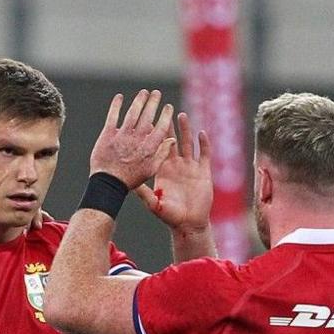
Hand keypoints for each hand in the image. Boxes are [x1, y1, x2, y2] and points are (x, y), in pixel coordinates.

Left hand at [89, 89, 174, 188]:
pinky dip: (116, 105)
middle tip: (156, 93)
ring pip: (132, 113)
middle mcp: (136, 139)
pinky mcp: (108, 134)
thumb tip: (172, 140)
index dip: (166, 115)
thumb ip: (162, 154)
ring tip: (144, 92)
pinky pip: (113, 116)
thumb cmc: (130, 178)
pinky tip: (119, 97)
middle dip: (153, 102)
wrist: (108, 183)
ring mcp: (122, 135)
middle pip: (147, 116)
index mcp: (148, 147)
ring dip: (139, 101)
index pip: (160, 127)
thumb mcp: (151, 170)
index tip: (168, 106)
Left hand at [134, 111, 212, 232]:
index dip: (154, 135)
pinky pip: (204, 154)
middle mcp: (176, 165)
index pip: (157, 148)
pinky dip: (203, 144)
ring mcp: (190, 167)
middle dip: (169, 126)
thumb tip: (129, 184)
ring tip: (181, 115)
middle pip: (172, 140)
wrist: (188, 224)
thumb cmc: (170, 216)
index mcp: (163, 170)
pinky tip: (201, 133)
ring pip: (187, 143)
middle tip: (164, 109)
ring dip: (185, 130)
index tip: (148, 120)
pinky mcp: (203, 172)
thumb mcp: (154, 203)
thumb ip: (144, 193)